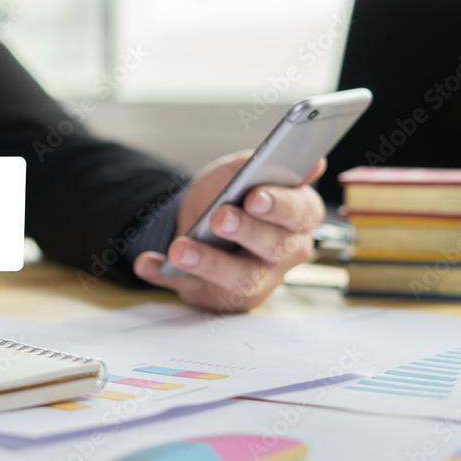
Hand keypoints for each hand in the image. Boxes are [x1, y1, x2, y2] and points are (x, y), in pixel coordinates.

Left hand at [134, 150, 325, 311]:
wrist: (199, 221)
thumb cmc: (230, 196)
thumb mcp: (237, 172)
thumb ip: (261, 167)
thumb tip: (312, 163)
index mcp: (298, 217)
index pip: (300, 212)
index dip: (279, 205)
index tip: (255, 197)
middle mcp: (284, 253)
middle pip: (273, 247)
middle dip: (245, 231)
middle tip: (219, 218)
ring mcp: (253, 280)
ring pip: (238, 278)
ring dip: (207, 262)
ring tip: (180, 248)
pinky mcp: (220, 297)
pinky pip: (192, 289)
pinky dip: (165, 275)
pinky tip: (147, 263)